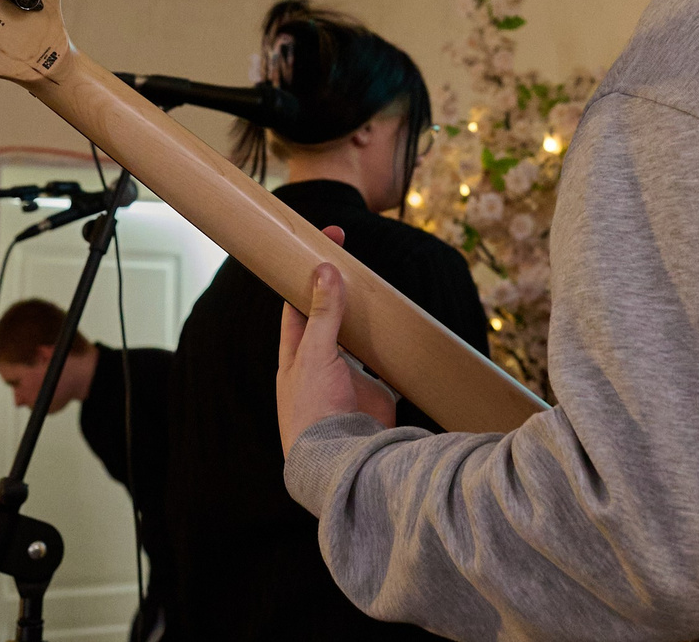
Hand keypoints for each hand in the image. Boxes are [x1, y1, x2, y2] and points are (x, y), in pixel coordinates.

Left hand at [277, 230, 397, 455]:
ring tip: (380, 286)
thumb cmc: (314, 410)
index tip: (326, 238)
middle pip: (330, 315)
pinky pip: (385, 363)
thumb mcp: (315, 354)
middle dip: (340, 288)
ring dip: (367, 317)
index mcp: (296, 353)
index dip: (308, 270)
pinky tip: (402, 329)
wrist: (341, 460)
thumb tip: (324, 268)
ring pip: (358, 336)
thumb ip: (323, 313)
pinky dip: (394, 348)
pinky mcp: (375, 392)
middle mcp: (320, 363)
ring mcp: (348, 377)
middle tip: (354, 255)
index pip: (298, 301)